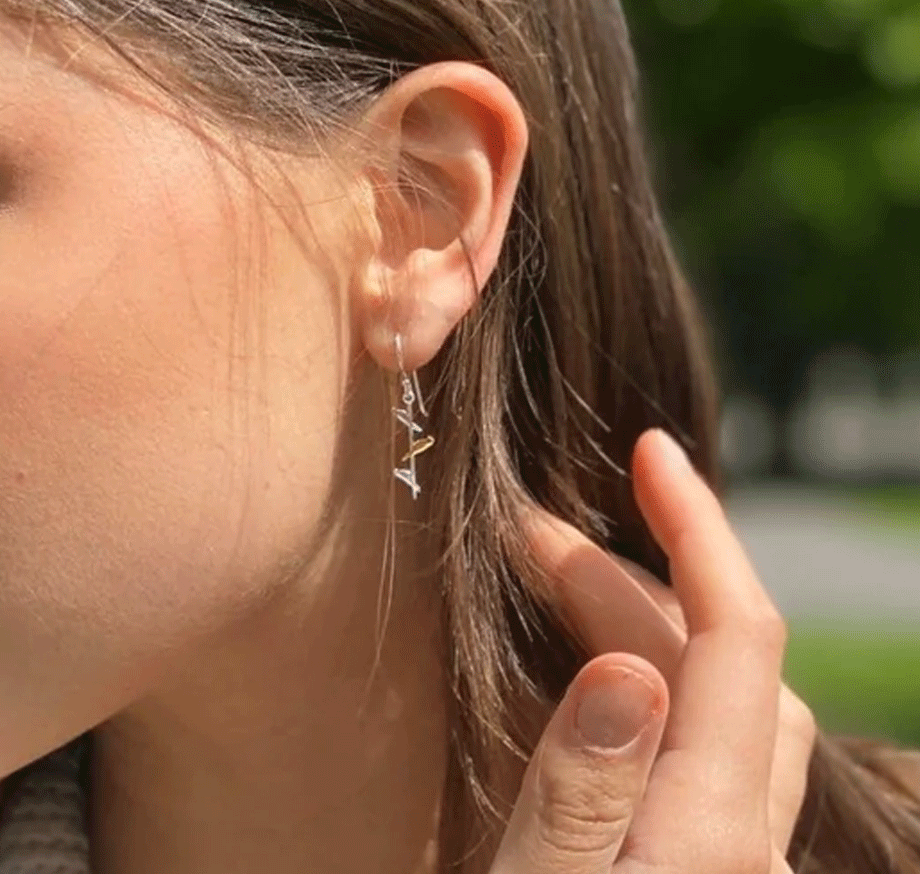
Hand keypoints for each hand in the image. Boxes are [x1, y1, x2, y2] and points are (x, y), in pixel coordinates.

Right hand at [489, 428, 815, 873]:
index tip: (651, 450)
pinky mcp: (709, 871)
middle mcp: (748, 845)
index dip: (697, 525)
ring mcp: (738, 863)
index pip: (734, 638)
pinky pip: (710, 739)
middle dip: (634, 574)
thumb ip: (583, 794)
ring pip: (731, 698)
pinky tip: (605, 673)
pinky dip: (664, 674)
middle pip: (728, 659)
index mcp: (710, 838)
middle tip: (535, 536)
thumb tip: (625, 669)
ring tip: (572, 583)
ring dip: (656, 619)